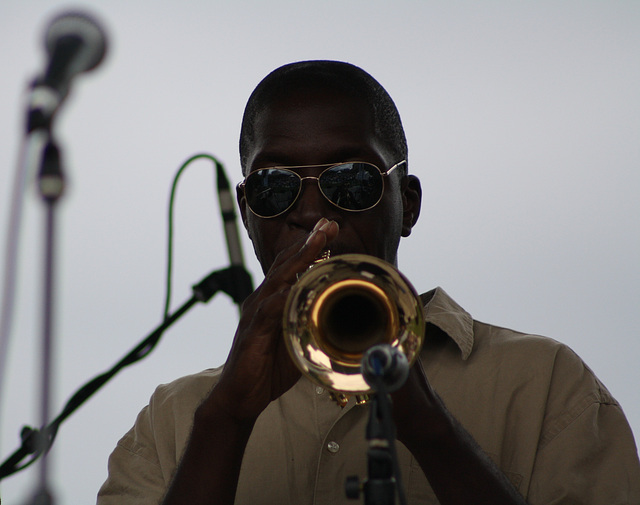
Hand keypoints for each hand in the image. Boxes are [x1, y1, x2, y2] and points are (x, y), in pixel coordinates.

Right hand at [207, 218, 338, 422]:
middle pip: (286, 264)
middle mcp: (262, 300)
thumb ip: (309, 321)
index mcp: (272, 299)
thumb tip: (336, 311)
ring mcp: (255, 314)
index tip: (329, 228)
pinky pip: (269, 311)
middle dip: (309, 242)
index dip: (309, 246)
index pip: (290, 265)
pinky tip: (295, 288)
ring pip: (279, 279)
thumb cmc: (268, 367)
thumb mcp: (296, 339)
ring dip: (299, 259)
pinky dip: (283, 298)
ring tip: (317, 242)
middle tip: (329, 224)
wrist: (240, 395)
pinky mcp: (253, 332)